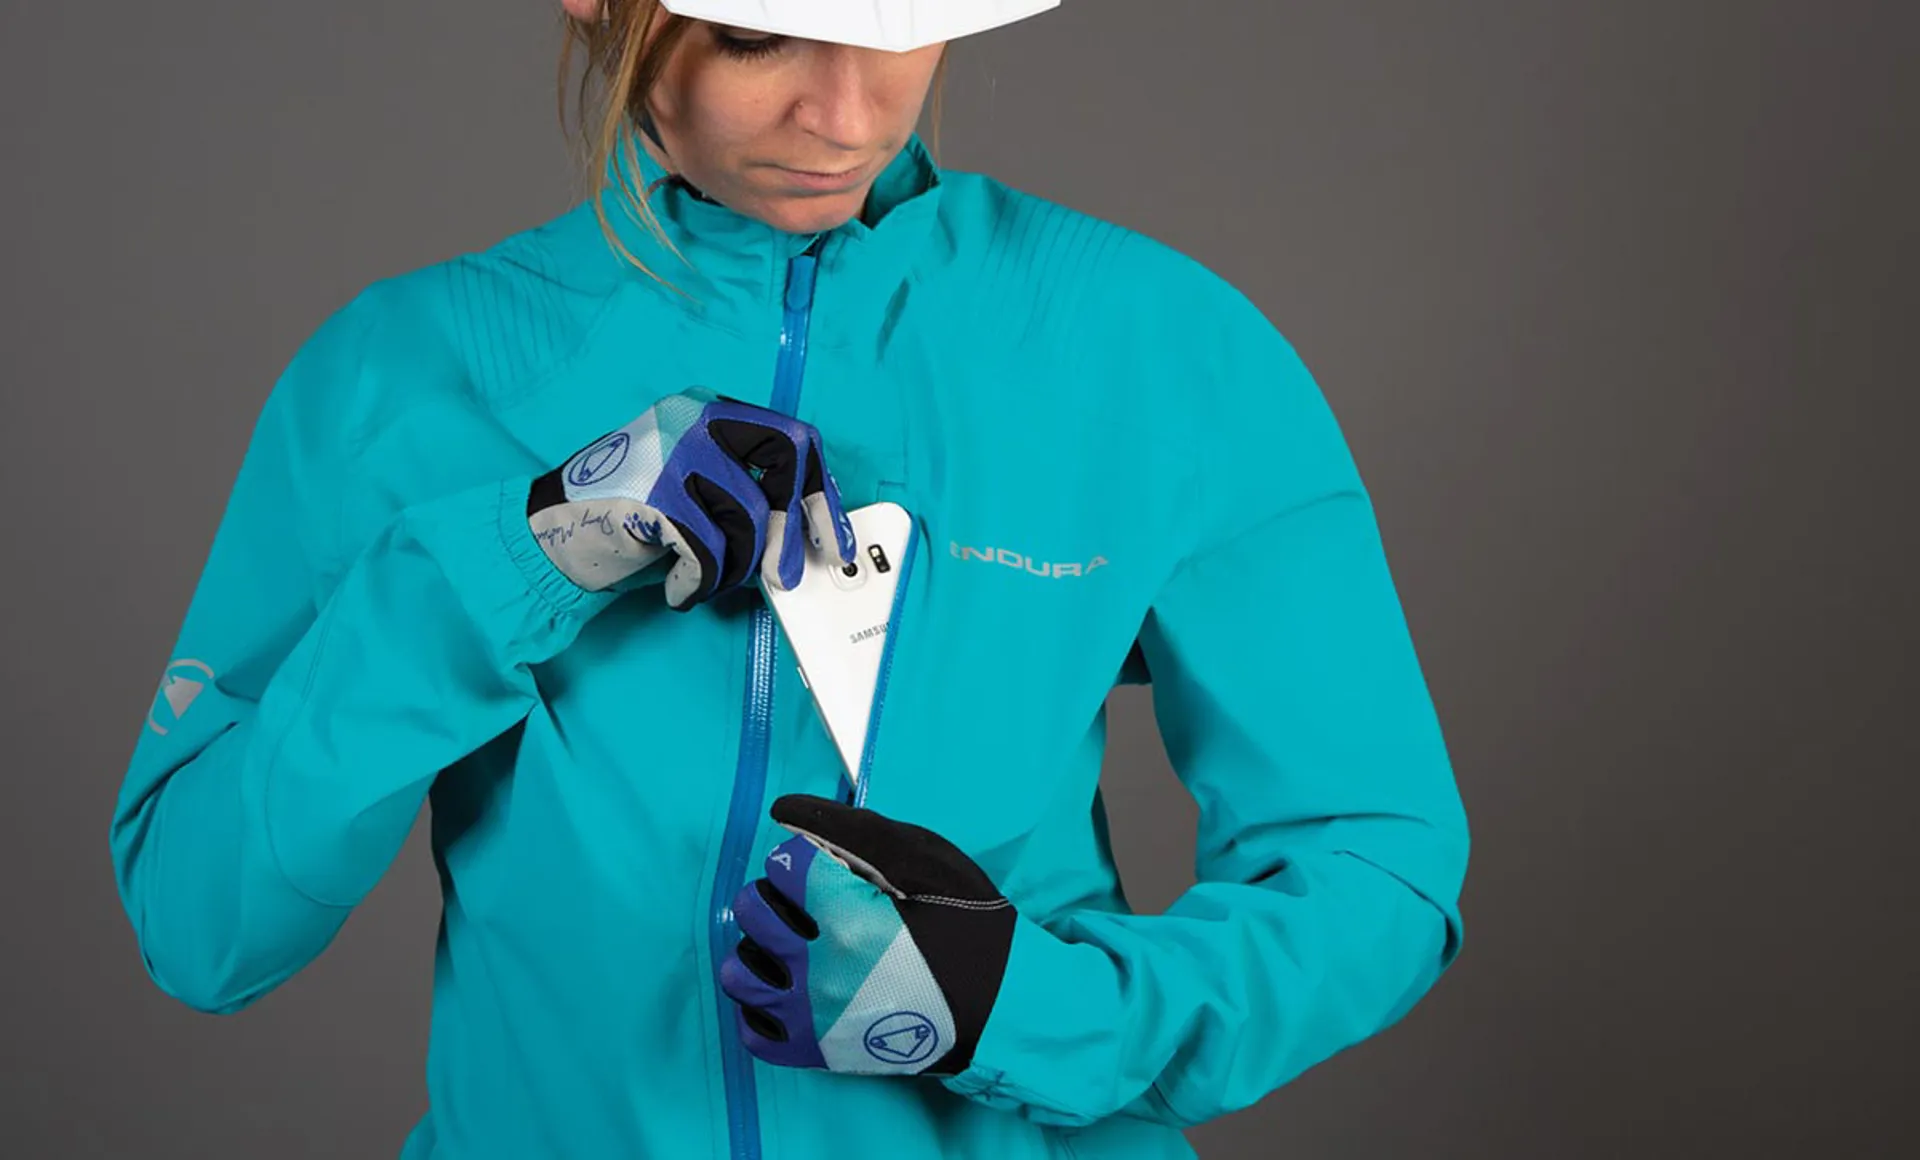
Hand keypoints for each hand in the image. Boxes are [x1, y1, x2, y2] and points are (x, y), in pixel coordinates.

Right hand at [527, 388, 856, 608]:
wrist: (548, 533)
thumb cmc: (630, 520)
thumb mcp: (696, 489)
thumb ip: (747, 490)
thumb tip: (809, 525)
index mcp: (710, 409)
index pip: (794, 439)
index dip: (822, 492)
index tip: (832, 538)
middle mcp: (695, 418)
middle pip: (785, 463)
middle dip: (795, 527)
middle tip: (785, 575)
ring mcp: (672, 450)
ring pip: (748, 519)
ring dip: (734, 569)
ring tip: (704, 582)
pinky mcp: (653, 493)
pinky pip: (708, 551)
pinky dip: (698, 584)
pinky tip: (678, 591)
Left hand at [720, 795, 1016, 1076]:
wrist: (1000, 1008)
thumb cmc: (969, 929)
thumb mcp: (926, 861)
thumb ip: (854, 832)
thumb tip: (786, 813)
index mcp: (848, 919)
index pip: (784, 864)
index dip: (807, 857)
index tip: (830, 870)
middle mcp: (820, 971)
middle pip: (752, 909)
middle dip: (777, 893)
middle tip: (811, 902)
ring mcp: (813, 1018)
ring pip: (739, 970)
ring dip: (759, 947)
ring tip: (793, 944)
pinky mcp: (815, 1053)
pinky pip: (752, 1029)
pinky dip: (760, 1004)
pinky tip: (789, 987)